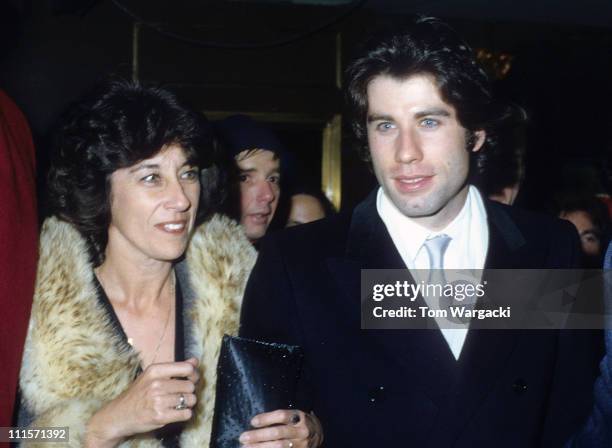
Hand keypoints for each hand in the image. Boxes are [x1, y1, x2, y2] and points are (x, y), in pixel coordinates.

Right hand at [85, 358, 199, 446]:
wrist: (118, 415)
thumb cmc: (138, 394)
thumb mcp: (152, 376)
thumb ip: (175, 368)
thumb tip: (195, 361)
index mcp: (155, 370)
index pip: (187, 368)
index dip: (194, 374)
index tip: (191, 379)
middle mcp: (156, 384)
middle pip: (190, 386)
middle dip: (189, 391)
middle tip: (180, 395)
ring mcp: (158, 401)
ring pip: (190, 400)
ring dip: (187, 404)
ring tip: (177, 404)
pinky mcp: (160, 416)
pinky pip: (186, 414)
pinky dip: (184, 414)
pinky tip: (176, 412)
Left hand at [239, 409, 322, 447]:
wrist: (318, 435)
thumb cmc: (299, 423)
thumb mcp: (294, 415)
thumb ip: (279, 418)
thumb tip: (255, 422)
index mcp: (299, 417)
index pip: (282, 416)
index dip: (266, 418)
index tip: (252, 422)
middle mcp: (301, 431)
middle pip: (278, 433)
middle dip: (258, 435)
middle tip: (243, 437)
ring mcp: (301, 445)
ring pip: (279, 447)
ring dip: (260, 447)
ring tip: (246, 446)